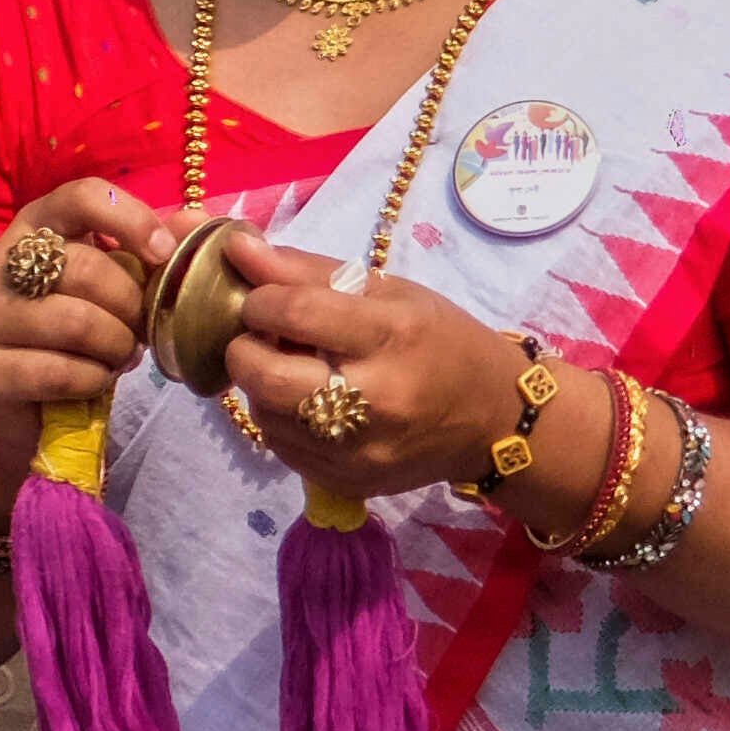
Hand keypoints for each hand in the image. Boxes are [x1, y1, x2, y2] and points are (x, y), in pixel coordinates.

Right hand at [0, 180, 164, 419]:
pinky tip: (94, 380)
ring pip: (76, 323)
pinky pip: (59, 371)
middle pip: (86, 268)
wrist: (23, 406)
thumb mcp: (113, 286)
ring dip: (117, 347)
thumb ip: (151, 251)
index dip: (131, 219)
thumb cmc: (75, 334)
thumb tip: (194, 221)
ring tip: (120, 356)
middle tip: (140, 329)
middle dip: (132, 306)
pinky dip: (93, 380)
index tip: (163, 255)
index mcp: (33, 227)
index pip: (82, 196)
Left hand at [205, 227, 543, 510]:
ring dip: (262, 384)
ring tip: (294, 368)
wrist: (494, 421)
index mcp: (392, 337)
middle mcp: (374, 401)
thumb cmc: (443, 342)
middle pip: (264, 376)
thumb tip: (236, 248)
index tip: (262, 298)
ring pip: (265, 414)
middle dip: (245, 349)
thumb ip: (308, 271)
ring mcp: (357, 451)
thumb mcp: (391, 292)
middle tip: (264, 338)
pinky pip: (281, 446)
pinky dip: (280, 418)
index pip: (295, 312)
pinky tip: (308, 403)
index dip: (259, 300)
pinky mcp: (345, 482)